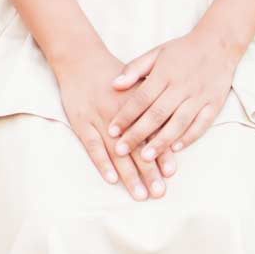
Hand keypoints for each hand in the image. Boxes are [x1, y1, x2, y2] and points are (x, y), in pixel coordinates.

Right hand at [51, 43, 178, 200]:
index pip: (153, 131)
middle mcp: (121, 113)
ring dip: (129, 174)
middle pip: (138, 146)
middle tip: (160, 192)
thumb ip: (154, 101)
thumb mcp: (138, 80)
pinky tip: (111, 179)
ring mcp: (99, 119)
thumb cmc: (113, 74)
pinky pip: (92, 146)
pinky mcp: (81, 122)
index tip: (172, 172)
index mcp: (137, 103)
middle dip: (149, 171)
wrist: (81, 59)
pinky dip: (102, 162)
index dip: (162, 151)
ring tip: (140, 194)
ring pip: (117, 151)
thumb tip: (174, 121)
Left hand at [106, 26, 240, 163]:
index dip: (126, 115)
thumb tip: (114, 85)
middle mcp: (182, 86)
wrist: (218, 44)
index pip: (142, 98)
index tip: (112, 131)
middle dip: (138, 134)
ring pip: (179, 123)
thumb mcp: (157, 53)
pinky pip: (202, 124)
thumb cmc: (182, 50)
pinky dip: (189, 137)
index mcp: (165, 73)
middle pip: (157, 114)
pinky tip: (175, 149)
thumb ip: (135, 68)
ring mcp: (200, 96)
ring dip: (162, 141)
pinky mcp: (215, 104)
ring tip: (146, 158)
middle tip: (121, 150)